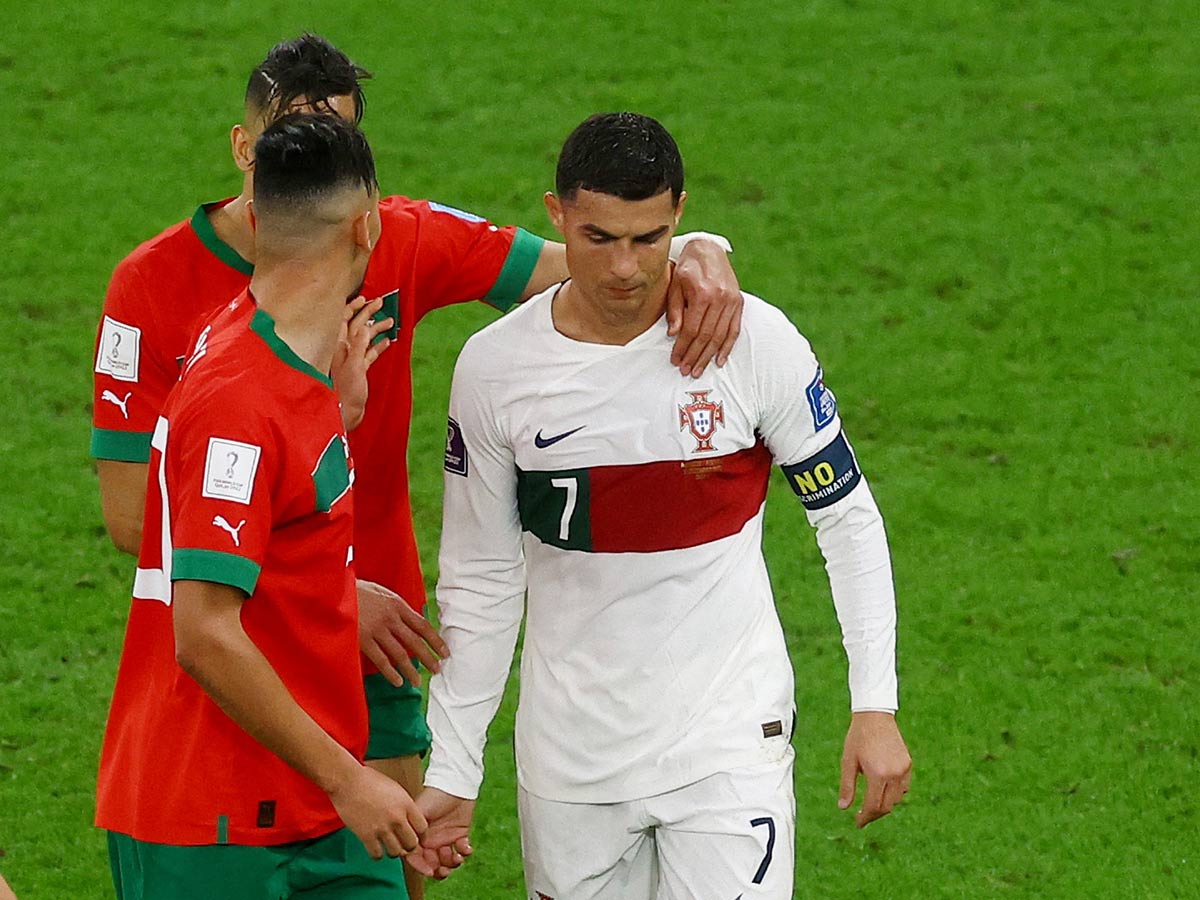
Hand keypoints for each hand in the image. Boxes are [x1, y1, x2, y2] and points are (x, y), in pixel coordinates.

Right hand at [328, 763, 427, 859]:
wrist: (347, 781)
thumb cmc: (368, 780)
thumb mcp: (394, 789)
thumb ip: (403, 804)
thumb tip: (407, 818)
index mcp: (406, 804)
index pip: (423, 828)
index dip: (420, 835)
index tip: (416, 838)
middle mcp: (397, 818)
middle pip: (411, 844)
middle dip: (407, 847)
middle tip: (401, 845)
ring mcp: (382, 828)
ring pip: (395, 852)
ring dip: (392, 851)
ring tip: (387, 847)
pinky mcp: (366, 835)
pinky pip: (377, 854)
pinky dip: (377, 854)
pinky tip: (374, 847)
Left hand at [333, 295, 393, 429]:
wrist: (345, 412)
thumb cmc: (346, 391)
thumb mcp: (354, 366)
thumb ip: (358, 345)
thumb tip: (365, 327)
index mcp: (339, 346)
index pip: (345, 319)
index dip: (355, 307)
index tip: (367, 299)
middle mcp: (344, 349)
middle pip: (356, 325)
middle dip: (368, 313)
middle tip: (381, 303)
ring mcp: (351, 359)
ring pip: (365, 338)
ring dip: (377, 329)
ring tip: (390, 322)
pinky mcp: (359, 369)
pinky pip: (369, 352)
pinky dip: (378, 346)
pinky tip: (386, 341)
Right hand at [357, 579, 448, 686]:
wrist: (332, 590)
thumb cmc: (355, 590)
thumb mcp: (380, 591)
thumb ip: (395, 606)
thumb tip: (410, 619)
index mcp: (397, 605)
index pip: (422, 625)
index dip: (435, 640)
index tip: (444, 652)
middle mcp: (390, 618)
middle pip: (414, 642)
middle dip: (428, 657)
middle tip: (437, 669)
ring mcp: (376, 630)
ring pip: (399, 654)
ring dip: (411, 669)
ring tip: (418, 681)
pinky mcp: (362, 640)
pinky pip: (380, 660)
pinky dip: (390, 672)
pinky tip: (398, 681)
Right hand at [408, 787, 475, 879]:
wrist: (455, 783)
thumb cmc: (435, 794)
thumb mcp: (420, 812)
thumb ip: (415, 829)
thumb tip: (412, 851)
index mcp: (419, 836)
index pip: (416, 857)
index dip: (421, 866)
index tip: (428, 872)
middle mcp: (431, 840)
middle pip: (432, 863)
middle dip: (438, 870)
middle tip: (444, 870)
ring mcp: (446, 838)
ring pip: (447, 860)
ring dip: (452, 863)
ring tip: (456, 857)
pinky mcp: (460, 835)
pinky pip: (462, 850)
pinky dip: (464, 852)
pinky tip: (466, 847)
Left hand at [666, 240, 741, 376]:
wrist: (708, 249)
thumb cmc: (687, 267)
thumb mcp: (675, 284)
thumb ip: (674, 309)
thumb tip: (674, 334)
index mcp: (702, 293)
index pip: (691, 329)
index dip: (682, 347)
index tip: (675, 359)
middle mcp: (720, 298)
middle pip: (706, 336)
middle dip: (695, 356)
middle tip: (686, 370)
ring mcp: (732, 301)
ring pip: (720, 336)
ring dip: (708, 356)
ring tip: (698, 369)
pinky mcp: (739, 303)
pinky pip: (734, 330)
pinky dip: (727, 347)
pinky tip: (719, 360)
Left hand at [838, 711, 911, 827]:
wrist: (875, 716)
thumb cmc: (858, 738)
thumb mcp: (848, 761)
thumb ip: (847, 786)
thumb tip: (843, 808)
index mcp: (877, 774)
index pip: (873, 806)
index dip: (865, 818)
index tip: (857, 823)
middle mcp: (893, 774)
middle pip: (887, 806)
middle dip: (874, 814)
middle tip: (862, 816)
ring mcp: (903, 770)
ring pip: (897, 799)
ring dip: (885, 805)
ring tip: (871, 802)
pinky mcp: (908, 764)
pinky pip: (904, 787)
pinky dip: (895, 794)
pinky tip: (883, 790)